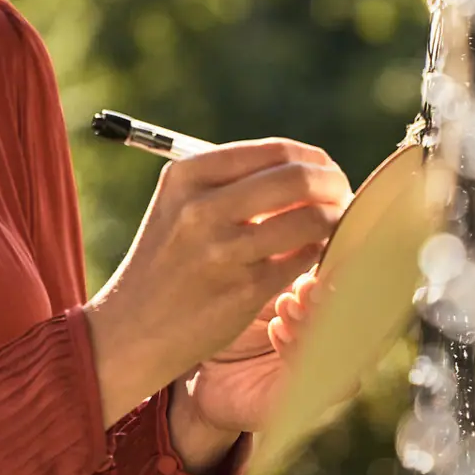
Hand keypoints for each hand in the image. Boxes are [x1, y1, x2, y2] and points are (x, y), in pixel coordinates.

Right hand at [84, 145, 350, 430]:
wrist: (134, 324)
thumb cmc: (168, 256)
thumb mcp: (179, 202)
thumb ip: (232, 179)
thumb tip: (306, 166)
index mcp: (186, 175)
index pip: (274, 151)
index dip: (313, 159)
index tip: (325, 172)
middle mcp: (202, 207)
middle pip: (297, 178)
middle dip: (333, 185)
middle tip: (340, 197)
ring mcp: (223, 250)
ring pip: (310, 220)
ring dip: (333, 221)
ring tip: (331, 226)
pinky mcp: (243, 290)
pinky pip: (304, 259)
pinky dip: (318, 254)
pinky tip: (310, 256)